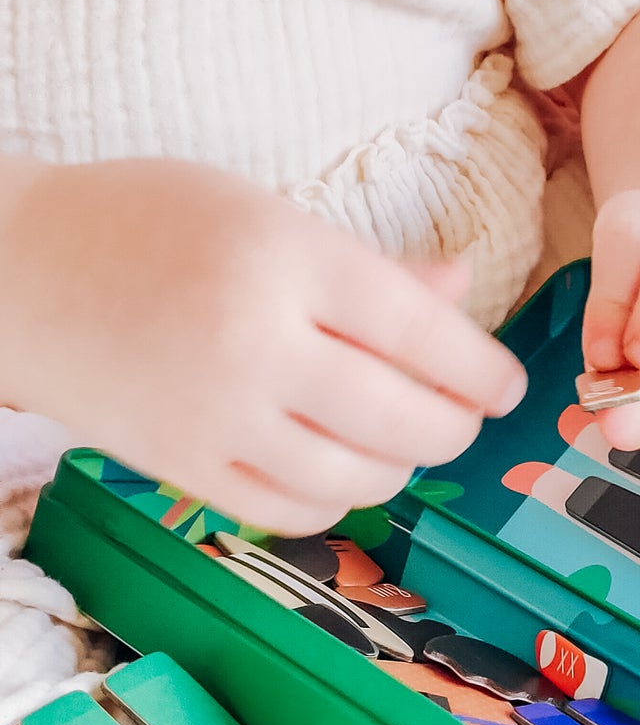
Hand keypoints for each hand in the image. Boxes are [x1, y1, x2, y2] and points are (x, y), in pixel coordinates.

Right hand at [0, 158, 525, 533]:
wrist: (19, 271)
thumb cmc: (149, 224)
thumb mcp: (265, 212)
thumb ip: (369, 265)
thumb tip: (464, 286)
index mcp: (286, 261)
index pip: (422, 332)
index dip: (482, 369)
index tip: (507, 384)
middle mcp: (256, 343)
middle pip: (404, 418)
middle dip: (455, 426)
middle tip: (463, 416)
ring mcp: (218, 416)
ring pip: (358, 478)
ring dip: (400, 467)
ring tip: (403, 440)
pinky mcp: (185, 467)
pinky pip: (294, 512)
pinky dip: (337, 499)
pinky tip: (341, 469)